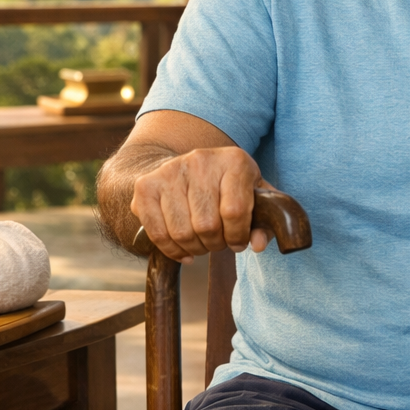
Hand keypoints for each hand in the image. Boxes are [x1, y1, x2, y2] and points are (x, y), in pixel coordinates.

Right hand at [128, 146, 273, 262]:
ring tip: (202, 242)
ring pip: (182, 232)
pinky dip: (172, 249)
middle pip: (207, 225)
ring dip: (195, 248)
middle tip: (218, 242)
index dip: (238, 236)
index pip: (234, 211)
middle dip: (216, 244)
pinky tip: (183, 249)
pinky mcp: (146, 186)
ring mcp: (170, 171)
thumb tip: (257, 245)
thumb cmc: (226, 188)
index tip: (238, 242)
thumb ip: (263, 222)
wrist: (184, 167)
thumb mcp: (253, 197)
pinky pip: (158, 233)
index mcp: (234, 160)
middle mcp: (200, 160)